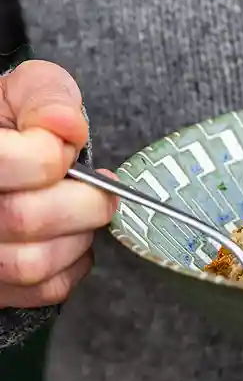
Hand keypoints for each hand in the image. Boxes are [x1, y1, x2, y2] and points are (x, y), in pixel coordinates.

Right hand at [0, 60, 115, 307]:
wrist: (3, 159)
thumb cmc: (10, 125)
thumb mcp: (23, 90)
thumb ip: (46, 96)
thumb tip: (67, 126)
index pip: (15, 163)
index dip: (52, 154)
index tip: (65, 146)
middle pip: (26, 218)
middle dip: (83, 201)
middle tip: (96, 188)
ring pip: (34, 264)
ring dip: (78, 237)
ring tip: (80, 212)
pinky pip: (44, 290)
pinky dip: (73, 266)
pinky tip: (70, 238)